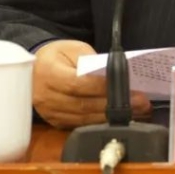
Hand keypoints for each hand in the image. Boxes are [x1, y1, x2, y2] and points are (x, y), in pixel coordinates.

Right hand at [32, 39, 151, 128]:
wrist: (34, 69)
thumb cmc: (57, 55)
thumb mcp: (72, 48)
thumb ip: (90, 60)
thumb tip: (111, 75)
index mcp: (48, 73)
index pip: (77, 84)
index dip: (102, 87)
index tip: (126, 87)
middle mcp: (46, 96)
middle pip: (83, 105)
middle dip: (114, 105)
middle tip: (141, 103)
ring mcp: (50, 113)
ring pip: (84, 118)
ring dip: (112, 117)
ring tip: (137, 112)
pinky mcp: (55, 122)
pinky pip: (80, 125)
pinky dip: (101, 122)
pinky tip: (118, 119)